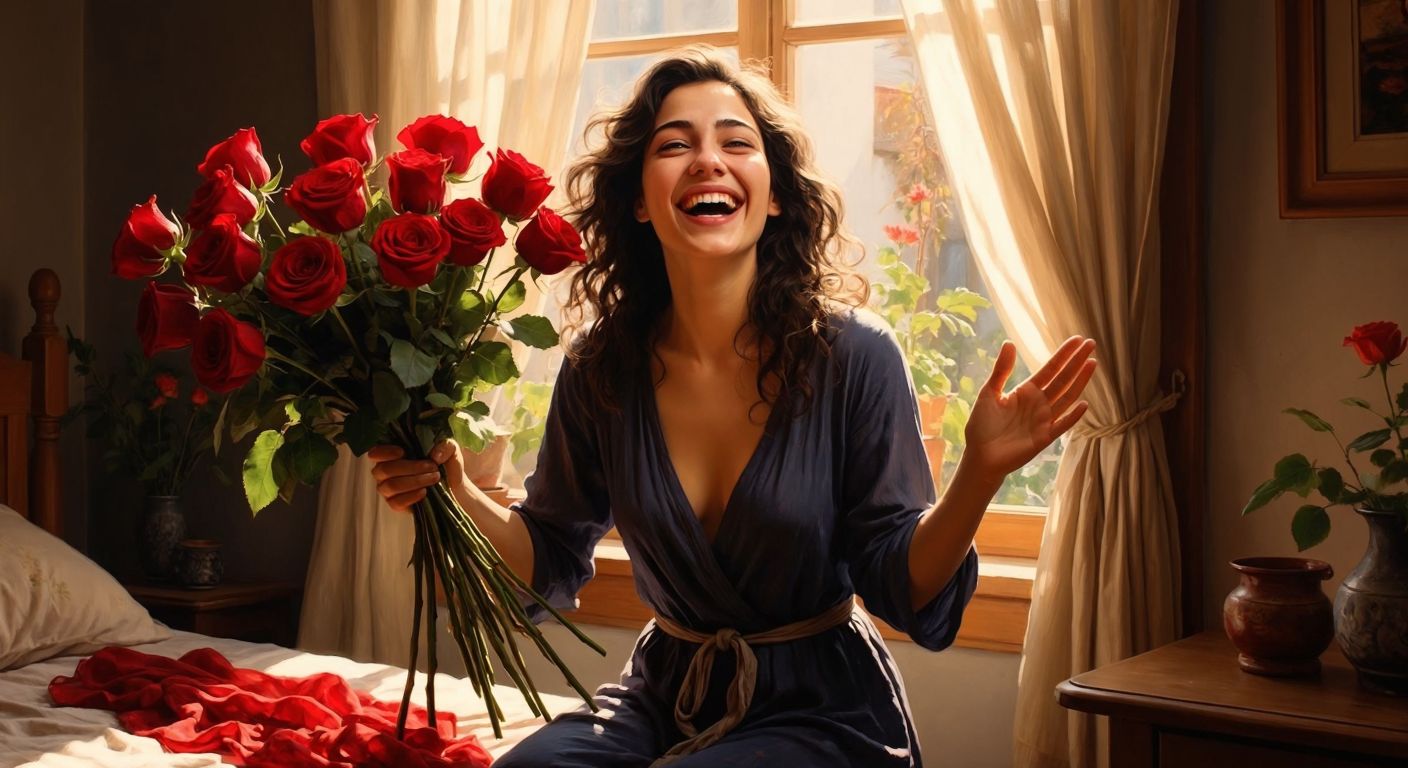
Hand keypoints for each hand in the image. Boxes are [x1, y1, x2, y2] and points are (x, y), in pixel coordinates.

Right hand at [367, 440, 465, 512]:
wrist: (454, 487)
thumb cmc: (446, 465)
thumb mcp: (451, 450)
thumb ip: (446, 446)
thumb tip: (434, 455)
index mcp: (392, 454)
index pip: (376, 453)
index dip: (384, 452)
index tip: (402, 452)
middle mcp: (385, 471)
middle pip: (383, 470)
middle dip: (410, 467)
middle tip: (432, 467)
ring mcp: (388, 489)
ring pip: (390, 486)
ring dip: (414, 481)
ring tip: (433, 478)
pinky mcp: (396, 504)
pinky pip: (396, 502)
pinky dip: (411, 496)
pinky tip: (424, 491)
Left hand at [963, 336, 1096, 479]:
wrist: (980, 455)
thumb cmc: (982, 424)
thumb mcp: (989, 392)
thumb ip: (1001, 370)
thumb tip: (1009, 343)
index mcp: (1027, 390)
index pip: (1050, 368)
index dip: (1064, 354)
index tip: (1078, 339)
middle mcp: (1039, 403)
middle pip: (1062, 378)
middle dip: (1076, 362)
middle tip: (1091, 343)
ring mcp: (1044, 420)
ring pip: (1067, 397)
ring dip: (1080, 382)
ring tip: (1092, 363)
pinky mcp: (1044, 437)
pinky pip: (1061, 425)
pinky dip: (1072, 416)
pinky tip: (1083, 404)